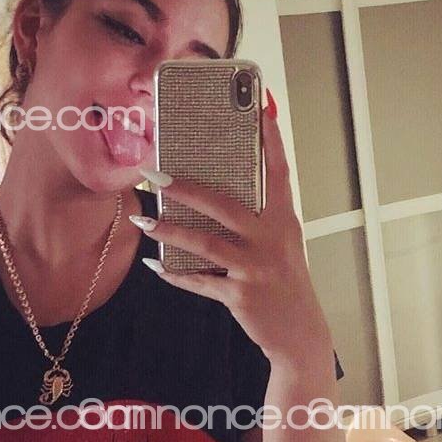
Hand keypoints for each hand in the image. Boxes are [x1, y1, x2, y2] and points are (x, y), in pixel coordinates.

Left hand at [136, 100, 329, 363]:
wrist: (299, 334)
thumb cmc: (285, 282)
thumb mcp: (281, 244)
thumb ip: (259, 218)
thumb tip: (217, 193)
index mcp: (283, 220)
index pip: (277, 171)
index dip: (269, 139)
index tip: (258, 107)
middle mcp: (272, 238)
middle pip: (224, 204)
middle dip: (186, 188)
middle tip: (154, 173)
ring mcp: (257, 267)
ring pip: (206, 242)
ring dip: (169, 231)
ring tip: (141, 221)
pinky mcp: (242, 294)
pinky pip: (201, 281)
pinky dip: (176, 275)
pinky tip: (156, 267)